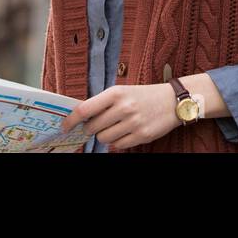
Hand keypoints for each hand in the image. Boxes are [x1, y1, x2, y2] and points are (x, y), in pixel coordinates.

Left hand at [60, 83, 180, 149]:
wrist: (173, 100)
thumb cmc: (143, 95)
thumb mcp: (122, 91)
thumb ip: (102, 102)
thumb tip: (79, 117)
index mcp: (116, 93)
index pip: (84, 110)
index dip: (70, 121)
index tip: (65, 127)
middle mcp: (124, 107)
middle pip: (92, 128)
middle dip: (89, 129)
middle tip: (95, 125)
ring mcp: (133, 123)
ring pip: (103, 138)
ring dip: (104, 135)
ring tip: (115, 127)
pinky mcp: (141, 136)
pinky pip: (118, 146)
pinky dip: (117, 141)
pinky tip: (125, 132)